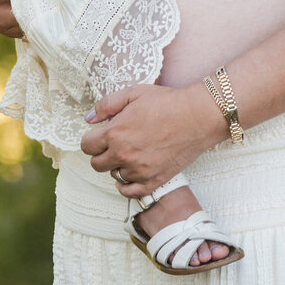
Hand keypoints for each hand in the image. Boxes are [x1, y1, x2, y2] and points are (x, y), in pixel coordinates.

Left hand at [79, 81, 226, 197]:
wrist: (197, 116)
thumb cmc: (167, 102)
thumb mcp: (133, 93)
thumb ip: (107, 105)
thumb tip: (88, 118)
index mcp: (115, 133)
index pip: (87, 146)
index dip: (92, 139)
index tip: (100, 135)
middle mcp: (123, 155)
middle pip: (96, 164)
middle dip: (101, 153)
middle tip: (114, 143)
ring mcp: (138, 171)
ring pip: (114, 176)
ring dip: (118, 165)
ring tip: (131, 151)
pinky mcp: (153, 181)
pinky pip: (130, 192)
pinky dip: (127, 184)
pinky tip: (132, 172)